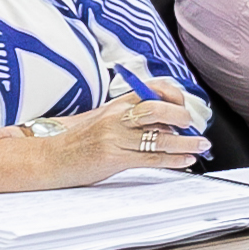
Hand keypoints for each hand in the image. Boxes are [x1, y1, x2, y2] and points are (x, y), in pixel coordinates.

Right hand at [12, 81, 206, 177]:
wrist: (47, 159)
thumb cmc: (76, 142)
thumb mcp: (101, 120)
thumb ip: (129, 118)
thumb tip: (163, 124)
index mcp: (115, 104)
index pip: (152, 89)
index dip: (174, 96)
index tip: (183, 107)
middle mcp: (117, 116)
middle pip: (160, 109)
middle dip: (183, 118)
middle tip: (194, 127)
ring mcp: (115, 137)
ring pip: (161, 137)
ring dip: (187, 142)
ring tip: (201, 146)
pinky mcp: (113, 158)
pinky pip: (152, 158)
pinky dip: (174, 160)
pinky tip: (185, 160)